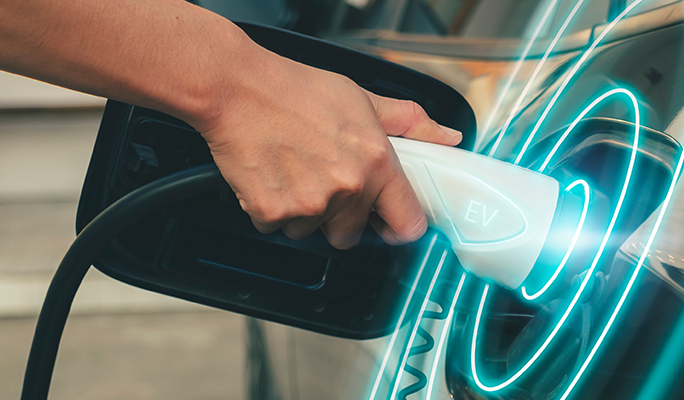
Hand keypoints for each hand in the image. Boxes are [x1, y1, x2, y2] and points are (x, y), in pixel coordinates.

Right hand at [192, 63, 461, 248]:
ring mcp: (308, 205)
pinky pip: (278, 227)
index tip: (387, 223)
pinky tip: (272, 177)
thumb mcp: (362, 98)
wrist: (237, 90)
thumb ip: (409, 123)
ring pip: (311, 231)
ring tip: (293, 171)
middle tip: (323, 182)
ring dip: (303, 212)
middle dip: (339, 217)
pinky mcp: (271, 213)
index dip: (397, 226)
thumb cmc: (295, 90)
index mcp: (376, 163)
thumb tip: (446, 137)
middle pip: (350, 235)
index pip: (407, 225)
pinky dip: (272, 210)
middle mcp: (346, 189)